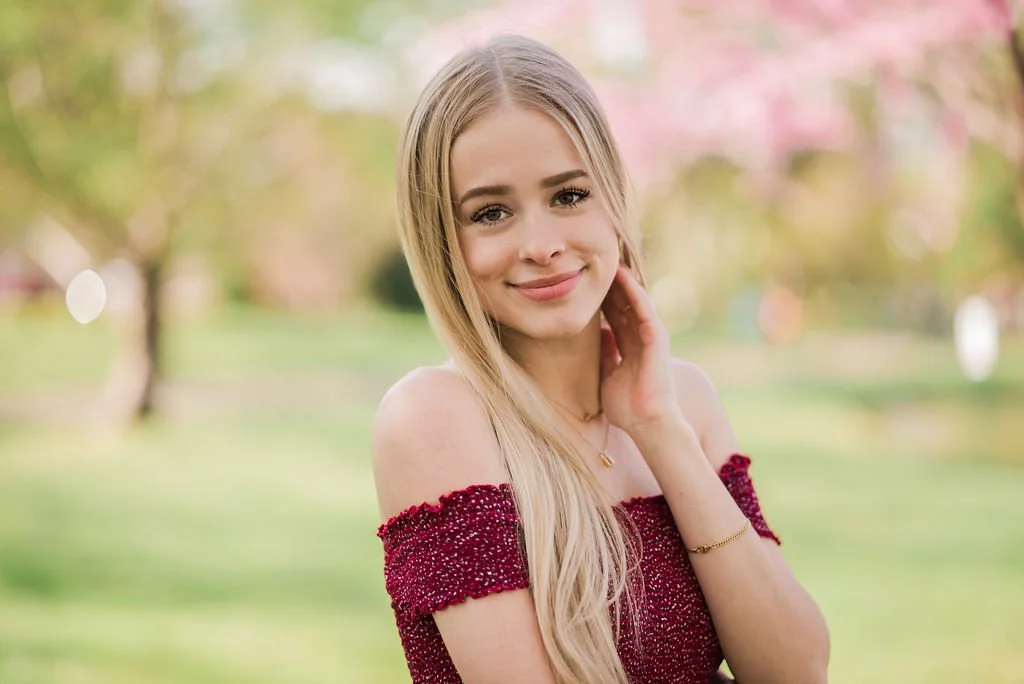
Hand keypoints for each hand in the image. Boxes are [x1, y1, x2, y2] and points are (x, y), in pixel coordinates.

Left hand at [598, 265, 685, 437]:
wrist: (646, 423)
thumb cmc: (628, 407)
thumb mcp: (607, 375)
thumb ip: (605, 354)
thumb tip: (598, 334)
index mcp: (629, 347)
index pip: (613, 316)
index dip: (600, 299)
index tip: (584, 282)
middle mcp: (640, 338)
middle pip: (622, 304)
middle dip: (608, 286)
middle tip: (592, 263)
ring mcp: (649, 337)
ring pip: (634, 301)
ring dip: (622, 282)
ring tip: (608, 261)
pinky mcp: (657, 337)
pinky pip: (644, 309)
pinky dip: (634, 292)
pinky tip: (623, 276)